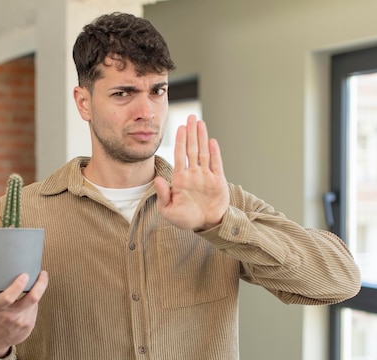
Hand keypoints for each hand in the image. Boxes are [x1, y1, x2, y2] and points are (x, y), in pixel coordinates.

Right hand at [0, 271, 48, 356]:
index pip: (8, 297)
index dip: (18, 286)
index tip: (25, 275)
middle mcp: (10, 315)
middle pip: (32, 299)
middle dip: (40, 285)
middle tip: (43, 273)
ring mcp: (21, 321)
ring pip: (35, 301)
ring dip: (38, 290)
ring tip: (39, 280)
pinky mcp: (29, 325)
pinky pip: (35, 308)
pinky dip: (34, 301)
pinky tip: (33, 295)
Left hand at [155, 115, 229, 230]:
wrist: (206, 225)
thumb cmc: (185, 219)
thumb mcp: (168, 210)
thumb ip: (163, 194)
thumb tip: (158, 179)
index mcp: (181, 179)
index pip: (180, 156)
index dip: (180, 141)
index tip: (180, 128)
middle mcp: (193, 174)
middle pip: (192, 149)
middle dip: (191, 133)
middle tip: (190, 117)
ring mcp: (206, 176)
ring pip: (203, 152)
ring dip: (202, 137)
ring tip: (200, 123)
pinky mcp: (218, 181)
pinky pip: (216, 163)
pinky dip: (214, 152)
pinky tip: (212, 141)